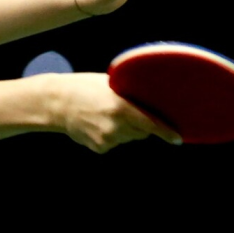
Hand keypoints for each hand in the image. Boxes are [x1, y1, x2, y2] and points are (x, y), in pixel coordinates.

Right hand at [53, 72, 182, 153]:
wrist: (56, 102)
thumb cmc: (84, 87)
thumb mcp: (110, 84)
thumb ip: (130, 95)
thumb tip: (152, 103)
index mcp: (120, 107)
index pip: (150, 123)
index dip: (166, 132)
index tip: (178, 139)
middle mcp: (115, 126)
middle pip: (141, 132)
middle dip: (139, 123)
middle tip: (122, 110)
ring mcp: (107, 139)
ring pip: (128, 137)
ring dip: (123, 129)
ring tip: (103, 115)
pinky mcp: (99, 148)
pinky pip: (114, 143)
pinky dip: (110, 135)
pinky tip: (96, 124)